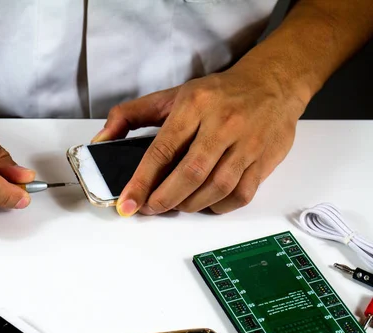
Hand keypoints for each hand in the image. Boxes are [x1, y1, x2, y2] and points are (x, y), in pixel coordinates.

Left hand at [93, 66, 306, 215]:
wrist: (273, 82)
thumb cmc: (218, 93)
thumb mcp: (171, 95)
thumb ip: (131, 116)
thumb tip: (101, 140)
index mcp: (194, 105)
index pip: (162, 150)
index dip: (141, 182)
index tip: (127, 203)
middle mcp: (223, 123)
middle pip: (190, 174)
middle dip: (164, 199)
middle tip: (150, 208)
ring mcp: (247, 143)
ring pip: (216, 188)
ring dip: (190, 205)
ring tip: (175, 205)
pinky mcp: (264, 159)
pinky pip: (240, 195)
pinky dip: (218, 207)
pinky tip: (205, 203)